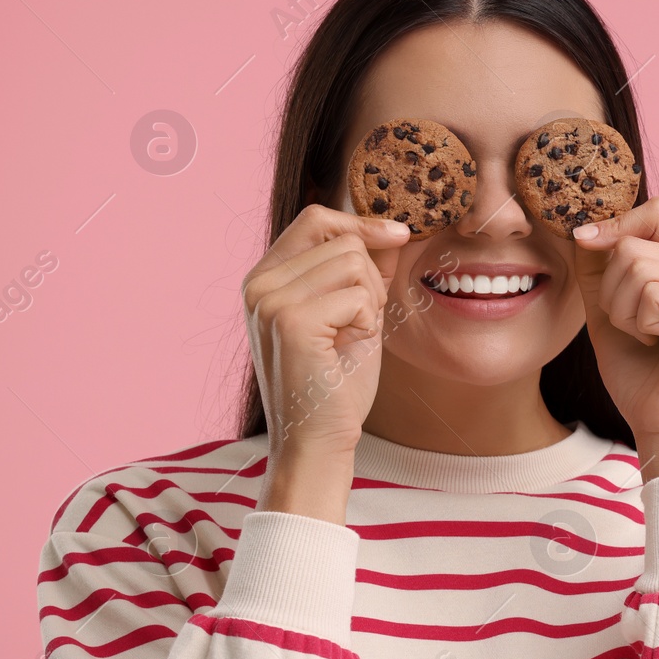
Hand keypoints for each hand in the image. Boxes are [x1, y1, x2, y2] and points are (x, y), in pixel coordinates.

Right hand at [242, 204, 413, 465]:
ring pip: (354, 263)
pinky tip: (347, 348)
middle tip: (358, 322)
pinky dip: (368, 322)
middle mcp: (259, 284)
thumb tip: (392, 230)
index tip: (399, 234)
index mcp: (265, 278)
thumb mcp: (351, 314)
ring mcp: (270, 301)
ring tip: (350, 336)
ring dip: (370, 300)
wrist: (317, 439)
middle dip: (370, 278)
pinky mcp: (291, 321)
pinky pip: (358, 295)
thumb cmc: (335, 382)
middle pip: (343, 240)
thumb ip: (363, 271)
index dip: (361, 221)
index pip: (315, 218)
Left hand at [568, 197, 658, 476]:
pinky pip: (654, 292)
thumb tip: (583, 227)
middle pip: (637, 240)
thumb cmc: (641, 378)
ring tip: (647, 337)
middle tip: (633, 326)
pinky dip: (641, 321)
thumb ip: (598, 269)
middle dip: (612, 286)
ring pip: (640, 266)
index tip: (585, 243)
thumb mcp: (608, 312)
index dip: (618, 223)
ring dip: (624, 309)